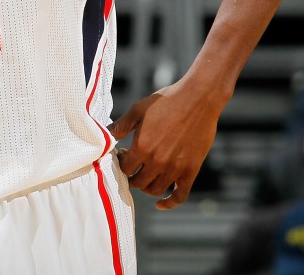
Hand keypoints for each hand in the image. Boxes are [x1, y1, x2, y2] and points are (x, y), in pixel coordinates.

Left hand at [109, 82, 219, 209]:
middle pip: (138, 182)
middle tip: (131, 167)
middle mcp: (157, 161)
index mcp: (142, 147)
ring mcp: (175, 168)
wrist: (198, 99)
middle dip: (131, 177)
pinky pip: (180, 195)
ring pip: (155, 190)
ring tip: (143, 177)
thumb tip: (104, 135)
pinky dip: (169, 203)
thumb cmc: (166, 100)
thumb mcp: (138, 110)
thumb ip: (121, 126)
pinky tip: (160, 204)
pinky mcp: (190, 170)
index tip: (122, 155)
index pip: (125, 169)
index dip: (120, 164)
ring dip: (146, 187)